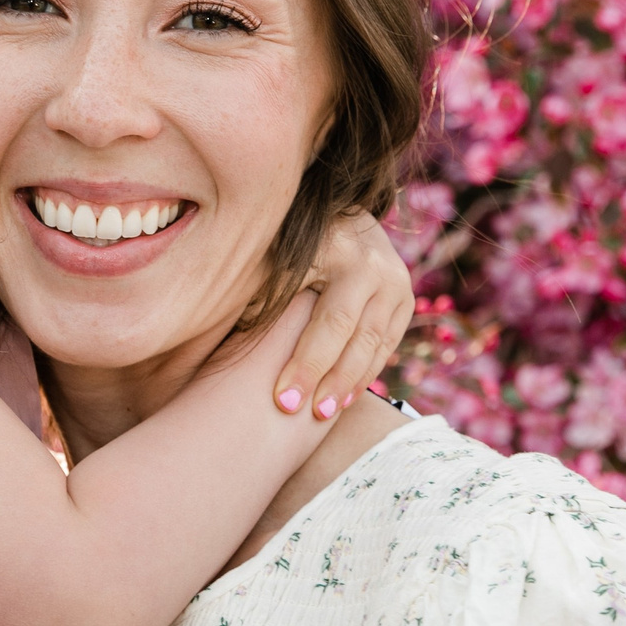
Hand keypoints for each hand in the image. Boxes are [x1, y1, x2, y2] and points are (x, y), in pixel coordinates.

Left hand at [273, 208, 414, 418]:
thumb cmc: (287, 236)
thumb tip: (221, 332)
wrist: (340, 211)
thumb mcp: (270, 251)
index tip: (281, 401)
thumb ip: (254, 288)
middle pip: (353, 336)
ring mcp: (396, 281)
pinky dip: (366, 372)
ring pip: (375, 343)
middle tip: (302, 415)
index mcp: (339, 250)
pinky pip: (387, 343)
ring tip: (322, 413)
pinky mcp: (405, 297)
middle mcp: (375, 264)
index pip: (324, 321)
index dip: (304, 364)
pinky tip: (344, 397)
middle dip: (327, 380)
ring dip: (349, 383)